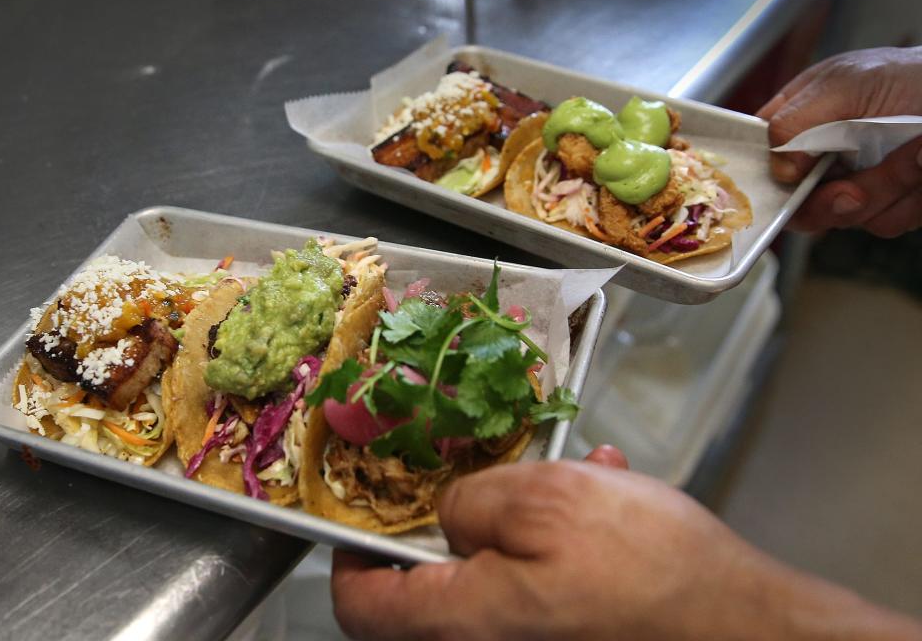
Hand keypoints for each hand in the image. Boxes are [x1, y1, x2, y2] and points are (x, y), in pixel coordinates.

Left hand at [331, 446, 921, 640]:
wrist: (745, 626)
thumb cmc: (650, 568)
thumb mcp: (547, 501)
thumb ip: (471, 502)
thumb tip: (446, 514)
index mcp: (465, 621)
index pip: (360, 606)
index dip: (351, 552)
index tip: (367, 509)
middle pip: (428, 585)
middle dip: (458, 515)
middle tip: (484, 473)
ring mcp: (532, 640)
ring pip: (493, 571)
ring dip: (520, 514)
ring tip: (570, 474)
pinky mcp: (573, 630)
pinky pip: (542, 580)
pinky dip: (558, 536)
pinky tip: (605, 491)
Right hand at [757, 46, 921, 236]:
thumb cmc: (913, 74)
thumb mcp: (846, 82)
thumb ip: (798, 121)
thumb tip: (779, 168)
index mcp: (802, 123)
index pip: (761, 160)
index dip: (766, 180)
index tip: (788, 185)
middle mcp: (825, 157)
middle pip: (799, 205)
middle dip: (830, 201)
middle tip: (853, 190)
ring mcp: (859, 182)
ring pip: (847, 217)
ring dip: (885, 190)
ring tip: (916, 153)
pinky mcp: (894, 202)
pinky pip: (888, 222)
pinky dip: (910, 199)